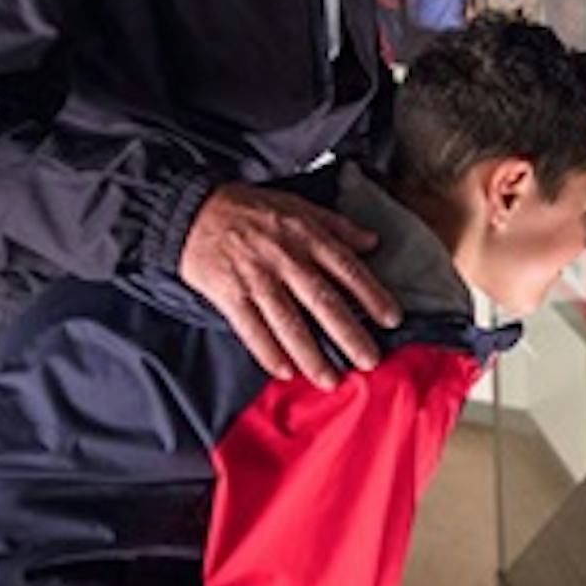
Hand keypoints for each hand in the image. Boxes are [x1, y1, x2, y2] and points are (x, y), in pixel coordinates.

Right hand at [179, 183, 400, 388]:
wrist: (192, 211)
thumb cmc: (251, 208)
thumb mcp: (299, 206)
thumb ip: (337, 225)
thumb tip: (373, 242)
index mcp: (307, 236)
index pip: (347, 269)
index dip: (372, 294)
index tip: (392, 319)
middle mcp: (285, 259)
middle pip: (323, 301)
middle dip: (349, 333)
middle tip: (370, 360)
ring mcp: (256, 279)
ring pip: (289, 323)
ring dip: (311, 355)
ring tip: (331, 379)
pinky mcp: (229, 294)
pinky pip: (252, 329)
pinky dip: (268, 353)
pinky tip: (285, 372)